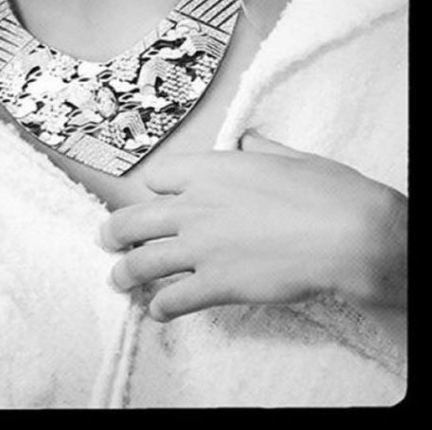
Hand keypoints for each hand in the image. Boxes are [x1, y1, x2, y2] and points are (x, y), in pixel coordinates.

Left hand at [100, 132, 406, 321]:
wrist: (345, 233)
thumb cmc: (324, 192)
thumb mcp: (287, 156)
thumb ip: (259, 149)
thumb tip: (250, 141)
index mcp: (209, 170)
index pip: (157, 177)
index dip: (152, 189)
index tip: (151, 197)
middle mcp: (194, 206)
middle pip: (136, 219)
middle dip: (116, 231)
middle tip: (108, 238)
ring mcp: (200, 247)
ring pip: (144, 262)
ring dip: (127, 273)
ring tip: (119, 279)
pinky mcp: (215, 283)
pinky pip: (174, 299)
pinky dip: (161, 307)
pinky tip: (158, 311)